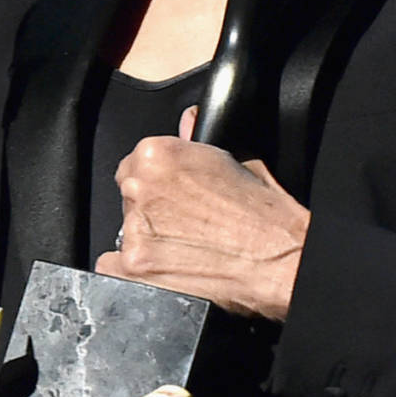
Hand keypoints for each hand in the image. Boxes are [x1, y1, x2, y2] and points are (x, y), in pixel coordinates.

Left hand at [95, 107, 308, 322]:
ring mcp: (133, 231)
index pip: (134, 164)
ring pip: (124, 234)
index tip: (170, 194)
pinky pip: (112, 270)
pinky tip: (165, 271)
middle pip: (128, 197)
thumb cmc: (267, 215)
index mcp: (157, 154)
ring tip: (185, 251)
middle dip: (151, 209)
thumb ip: (197, 143)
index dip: (155, 181)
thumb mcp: (238, 160)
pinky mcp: (135, 269)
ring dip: (148, 241)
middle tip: (184, 224)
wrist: (282, 261)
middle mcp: (140, 189)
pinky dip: (133, 273)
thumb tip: (187, 123)